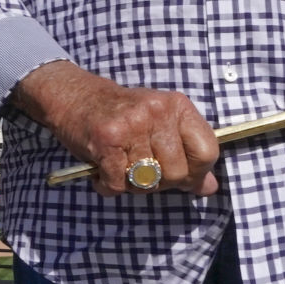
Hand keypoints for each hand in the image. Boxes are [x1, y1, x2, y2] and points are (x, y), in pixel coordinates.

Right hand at [12, 60, 218, 198]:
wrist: (74, 95)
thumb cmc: (121, 115)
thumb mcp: (160, 126)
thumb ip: (187, 155)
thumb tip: (209, 188)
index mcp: (177, 106)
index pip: (207, 151)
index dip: (195, 172)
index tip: (179, 175)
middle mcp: (157, 111)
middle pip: (178, 172)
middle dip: (160, 182)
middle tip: (141, 171)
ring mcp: (132, 123)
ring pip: (147, 181)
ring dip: (131, 184)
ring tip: (120, 167)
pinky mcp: (106, 138)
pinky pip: (118, 183)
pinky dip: (109, 186)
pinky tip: (103, 171)